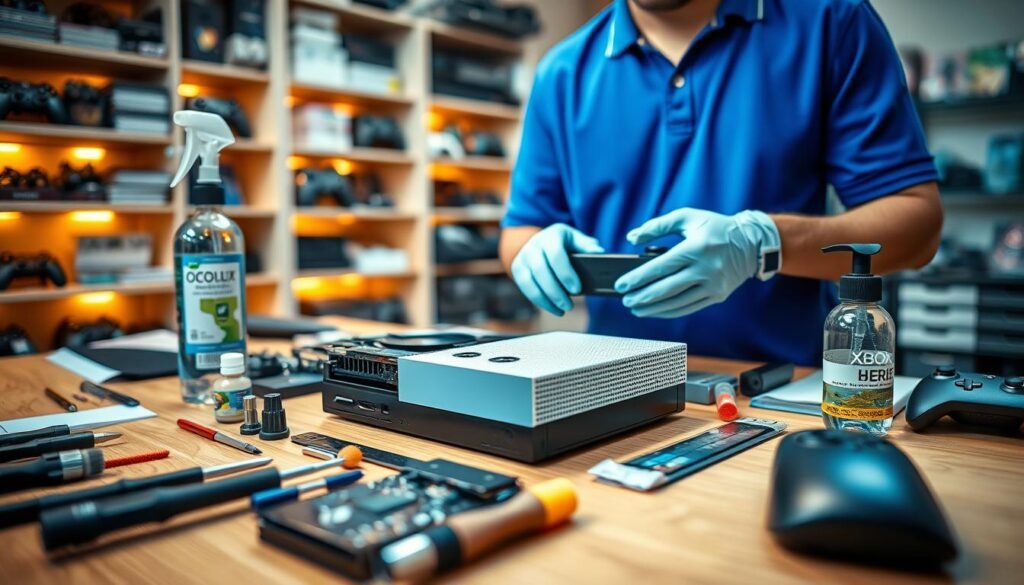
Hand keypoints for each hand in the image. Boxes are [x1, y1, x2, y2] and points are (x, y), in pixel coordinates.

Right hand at [510, 223, 603, 315]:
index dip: (566, 274)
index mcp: (552, 235)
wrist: (545, 241)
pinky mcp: (517, 268)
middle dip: (555, 292)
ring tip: (561, 310)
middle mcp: (534, 244)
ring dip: (545, 300)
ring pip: (529, 281)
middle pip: (541, 271)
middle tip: (569, 306)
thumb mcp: (578, 240)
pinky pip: (525, 287)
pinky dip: (538, 300)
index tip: (577, 289)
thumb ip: (588, 246)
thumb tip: (598, 252)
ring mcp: (523, 256)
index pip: (556, 255)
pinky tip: (551, 308)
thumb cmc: (566, 243)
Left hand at [614, 209, 777, 317]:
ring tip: (636, 309)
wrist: (752, 243)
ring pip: (677, 302)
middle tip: (625, 300)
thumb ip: (657, 226)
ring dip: (653, 308)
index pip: (661, 267)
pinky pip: (689, 307)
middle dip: (642, 297)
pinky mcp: (718, 295)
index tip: (621, 285)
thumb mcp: (687, 217)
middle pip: (666, 288)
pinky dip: (670, 311)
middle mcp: (706, 268)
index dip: (638, 278)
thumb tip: (631, 238)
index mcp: (696, 247)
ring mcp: (713, 284)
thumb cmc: (715, 227)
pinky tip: (656, 311)